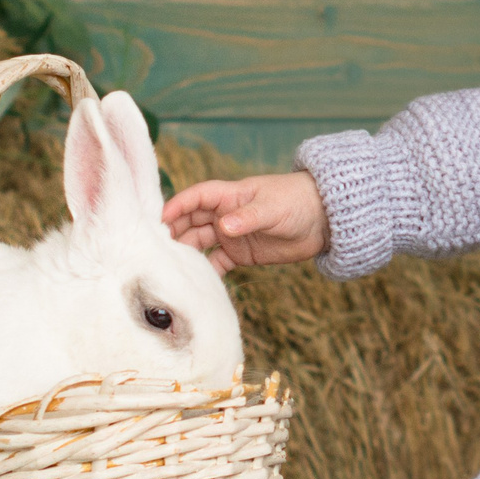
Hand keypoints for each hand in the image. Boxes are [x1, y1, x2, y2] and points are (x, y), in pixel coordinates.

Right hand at [161, 171, 329, 271]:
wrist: (322, 220)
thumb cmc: (296, 202)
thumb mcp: (272, 209)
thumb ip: (247, 218)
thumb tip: (223, 227)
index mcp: (229, 196)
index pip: (196, 197)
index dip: (177, 206)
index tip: (160, 219)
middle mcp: (224, 214)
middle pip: (191, 221)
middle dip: (174, 232)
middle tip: (156, 248)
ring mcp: (231, 235)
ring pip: (199, 242)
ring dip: (185, 252)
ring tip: (169, 267)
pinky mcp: (241, 254)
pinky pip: (216, 263)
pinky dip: (205, 271)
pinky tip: (194, 282)